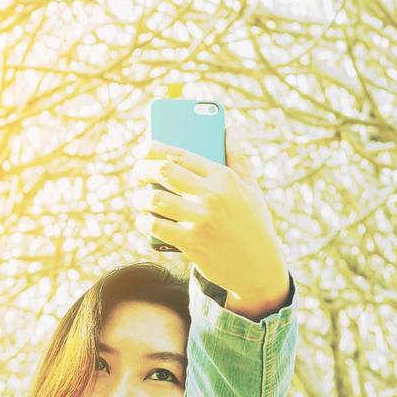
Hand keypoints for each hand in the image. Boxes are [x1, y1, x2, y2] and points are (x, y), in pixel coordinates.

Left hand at [130, 125, 289, 304]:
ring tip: (140, 199)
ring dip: (140, 197)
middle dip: (142, 169)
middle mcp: (212, 195)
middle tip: (137, 174)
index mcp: (224, 177)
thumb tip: (230, 129)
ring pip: (155, 199)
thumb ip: (238, 158)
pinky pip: (156, 226)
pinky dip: (144, 221)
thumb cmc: (253, 224)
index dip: (154, 149)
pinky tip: (144, 220)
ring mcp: (201, 220)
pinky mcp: (193, 243)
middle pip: (164, 171)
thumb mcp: (251, 189)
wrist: (259, 267)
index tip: (142, 150)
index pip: (181, 155)